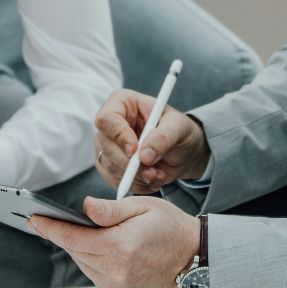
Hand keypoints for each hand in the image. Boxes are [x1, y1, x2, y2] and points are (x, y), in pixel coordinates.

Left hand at [29, 196, 199, 287]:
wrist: (195, 259)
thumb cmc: (172, 229)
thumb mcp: (143, 207)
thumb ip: (110, 210)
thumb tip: (85, 207)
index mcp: (120, 247)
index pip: (73, 238)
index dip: (50, 228)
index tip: (34, 219)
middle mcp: (116, 272)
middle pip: (75, 251)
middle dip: (66, 234)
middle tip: (60, 219)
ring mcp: (116, 287)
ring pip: (83, 263)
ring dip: (82, 248)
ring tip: (96, 233)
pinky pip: (93, 274)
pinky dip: (94, 260)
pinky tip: (107, 249)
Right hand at [93, 89, 209, 192]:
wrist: (181, 151)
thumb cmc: (179, 130)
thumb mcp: (179, 128)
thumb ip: (163, 138)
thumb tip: (144, 156)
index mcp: (122, 103)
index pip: (106, 119)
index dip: (119, 136)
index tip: (135, 151)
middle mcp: (109, 124)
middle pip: (105, 146)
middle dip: (129, 165)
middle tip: (152, 172)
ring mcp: (106, 145)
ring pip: (109, 166)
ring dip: (135, 177)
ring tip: (158, 175)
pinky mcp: (109, 165)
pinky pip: (113, 180)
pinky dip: (134, 185)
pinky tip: (151, 180)